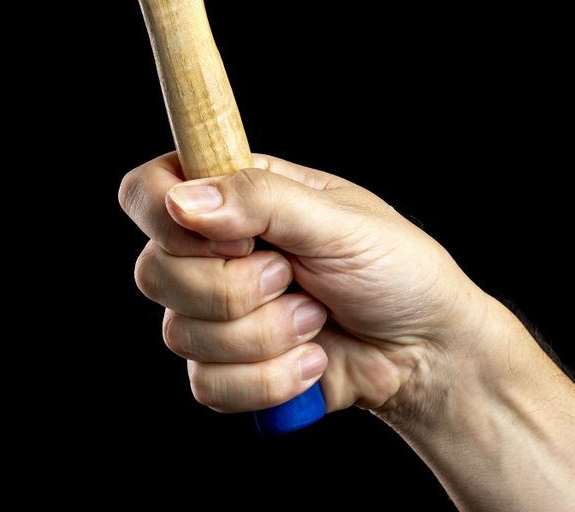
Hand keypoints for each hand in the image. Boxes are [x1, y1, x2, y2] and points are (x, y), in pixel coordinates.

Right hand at [119, 152, 491, 414]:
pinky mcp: (228, 368)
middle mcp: (213, 250)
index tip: (233, 238)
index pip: (148, 190)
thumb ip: (261, 201)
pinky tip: (311, 358)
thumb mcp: (337, 220)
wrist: (426, 350)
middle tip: (293, 277)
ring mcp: (216, 312)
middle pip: (155, 271)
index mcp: (235, 196)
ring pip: (181, 334)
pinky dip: (270, 379)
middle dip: (235, 289)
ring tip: (315, 318)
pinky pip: (207, 384)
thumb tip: (184, 199)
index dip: (167, 217)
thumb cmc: (394, 268)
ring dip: (265, 336)